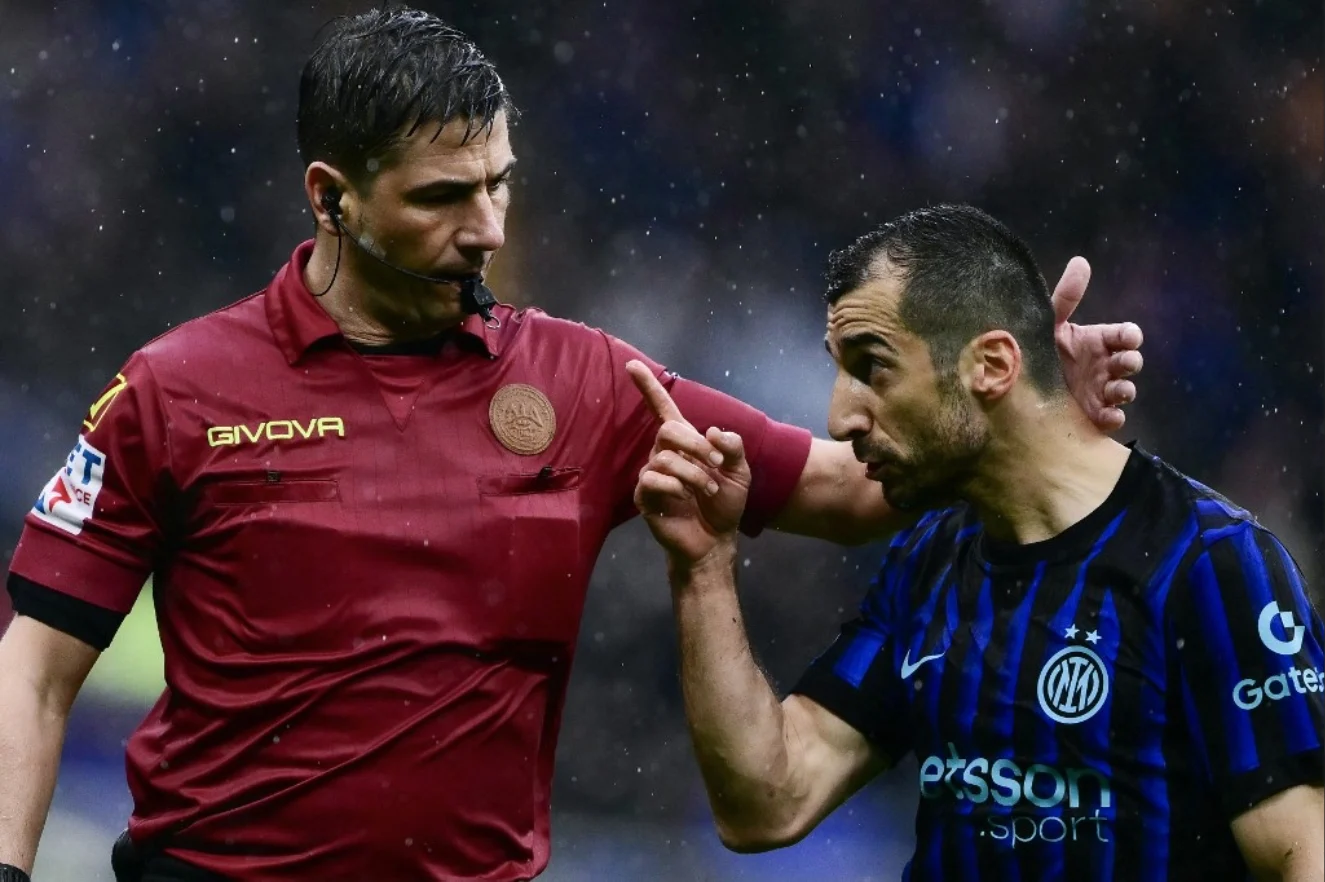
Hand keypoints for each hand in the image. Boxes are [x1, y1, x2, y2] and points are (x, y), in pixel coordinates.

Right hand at [626, 360, 751, 565]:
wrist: (715, 540)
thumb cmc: (725, 504)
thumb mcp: (740, 472)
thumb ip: (733, 448)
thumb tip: (712, 432)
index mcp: (685, 443)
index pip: (662, 408)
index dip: (648, 387)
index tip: (632, 365)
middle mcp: (664, 454)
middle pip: (668, 429)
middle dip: (695, 445)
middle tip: (716, 466)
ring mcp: (653, 475)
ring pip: (664, 458)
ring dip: (694, 474)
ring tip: (708, 491)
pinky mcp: (645, 496)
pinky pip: (652, 479)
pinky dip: (675, 487)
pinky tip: (686, 499)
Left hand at [1050, 257, 1144, 431]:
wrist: (1014, 386)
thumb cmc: (1037, 347)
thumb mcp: (1049, 322)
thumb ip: (1066, 296)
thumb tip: (1080, 261)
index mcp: (1098, 341)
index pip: (1125, 335)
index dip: (1130, 336)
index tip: (1129, 338)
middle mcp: (1104, 365)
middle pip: (1130, 362)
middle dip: (1131, 362)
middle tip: (1123, 363)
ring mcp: (1101, 391)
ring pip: (1125, 390)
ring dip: (1125, 390)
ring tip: (1116, 391)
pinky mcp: (1093, 414)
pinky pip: (1112, 417)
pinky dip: (1114, 417)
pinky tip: (1108, 415)